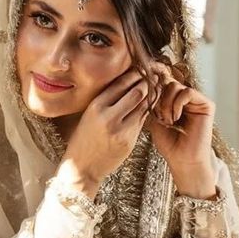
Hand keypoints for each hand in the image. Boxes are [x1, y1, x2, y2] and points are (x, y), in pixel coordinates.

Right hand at [58, 68, 148, 198]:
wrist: (82, 168)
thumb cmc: (83, 141)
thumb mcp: (88, 116)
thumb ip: (105, 101)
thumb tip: (124, 83)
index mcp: (95, 107)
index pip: (120, 83)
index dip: (133, 74)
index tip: (140, 69)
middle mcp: (108, 117)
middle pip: (136, 92)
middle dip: (147, 82)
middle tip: (153, 76)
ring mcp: (120, 130)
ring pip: (143, 106)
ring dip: (151, 95)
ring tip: (156, 87)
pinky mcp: (129, 141)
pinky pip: (142, 121)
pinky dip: (148, 111)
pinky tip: (151, 105)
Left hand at [146, 61, 216, 197]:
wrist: (182, 160)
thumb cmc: (169, 145)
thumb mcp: (154, 119)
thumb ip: (152, 102)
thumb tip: (146, 82)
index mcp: (174, 101)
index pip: (163, 84)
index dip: (153, 88)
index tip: (146, 96)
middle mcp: (186, 99)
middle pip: (168, 83)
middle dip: (160, 99)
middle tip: (160, 118)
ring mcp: (197, 101)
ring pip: (176, 86)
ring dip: (167, 104)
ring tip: (168, 121)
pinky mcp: (206, 105)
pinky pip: (187, 92)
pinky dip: (177, 104)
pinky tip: (176, 118)